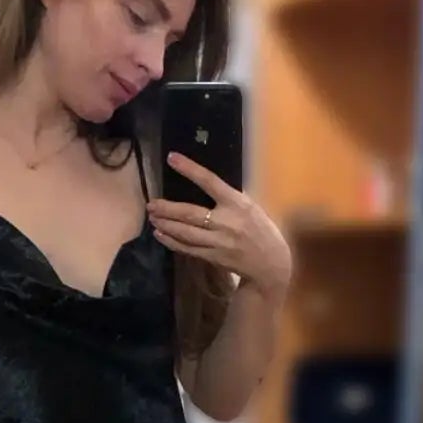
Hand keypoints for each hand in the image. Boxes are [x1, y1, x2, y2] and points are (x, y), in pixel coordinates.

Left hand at [146, 153, 291, 299]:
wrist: (271, 264)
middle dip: (167, 208)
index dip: (190, 169)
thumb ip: (229, 198)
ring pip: (185, 233)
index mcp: (237, 204)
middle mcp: (226, 222)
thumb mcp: (251, 208)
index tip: (172, 158)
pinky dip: (172, 242)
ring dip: (166, 225)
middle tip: (151, 204)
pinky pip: (188, 249)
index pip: (210, 181)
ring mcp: (219, 242)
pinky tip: (160, 235)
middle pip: (190, 213)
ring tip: (152, 218)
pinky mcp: (214, 258)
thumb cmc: (262, 231)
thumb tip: (205, 185)